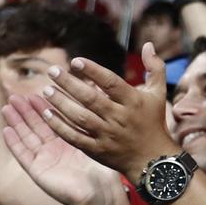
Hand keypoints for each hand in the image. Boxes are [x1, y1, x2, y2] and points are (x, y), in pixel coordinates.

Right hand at [3, 94, 118, 204]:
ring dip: (16, 123)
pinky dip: (14, 143)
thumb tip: (97, 98)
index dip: (44, 107)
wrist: (98, 192)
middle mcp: (54, 150)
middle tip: (16, 95)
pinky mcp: (37, 171)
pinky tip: (6, 130)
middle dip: (26, 111)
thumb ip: (92, 121)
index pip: (53, 121)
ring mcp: (44, 160)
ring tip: (7, 107)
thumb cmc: (103, 168)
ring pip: (26, 137)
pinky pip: (23, 155)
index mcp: (68, 141)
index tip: (37, 91)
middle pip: (36, 127)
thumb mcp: (96, 140)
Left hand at [36, 45, 174, 178]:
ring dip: (61, 103)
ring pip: (80, 117)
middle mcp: (119, 117)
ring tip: (46, 90)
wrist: (152, 159)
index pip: (110, 82)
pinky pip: (75, 137)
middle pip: (90, 98)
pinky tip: (47, 114)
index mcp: (134, 102)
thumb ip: (155, 68)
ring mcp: (107, 134)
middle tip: (52, 71)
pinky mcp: (97, 149)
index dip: (92, 70)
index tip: (75, 61)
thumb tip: (148, 44)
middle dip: (69, 83)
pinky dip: (60, 126)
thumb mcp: (159, 93)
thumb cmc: (153, 122)